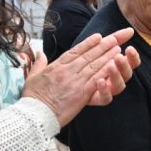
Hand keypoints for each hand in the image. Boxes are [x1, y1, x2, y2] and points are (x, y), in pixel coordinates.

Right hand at [22, 28, 140, 126]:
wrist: (34, 115)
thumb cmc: (32, 98)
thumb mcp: (33, 76)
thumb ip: (39, 63)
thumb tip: (40, 53)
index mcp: (56, 66)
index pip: (75, 51)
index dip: (88, 43)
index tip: (98, 36)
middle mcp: (67, 71)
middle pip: (88, 55)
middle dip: (103, 45)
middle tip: (116, 37)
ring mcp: (75, 81)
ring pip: (94, 65)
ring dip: (107, 55)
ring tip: (118, 48)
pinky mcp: (81, 93)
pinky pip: (96, 79)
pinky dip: (105, 71)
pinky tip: (114, 65)